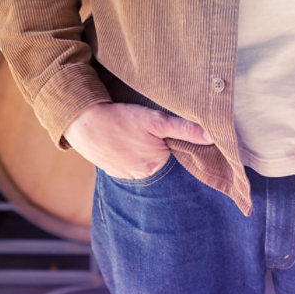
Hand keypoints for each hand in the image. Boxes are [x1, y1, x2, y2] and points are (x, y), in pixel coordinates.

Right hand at [64, 102, 211, 181]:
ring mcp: (126, 175)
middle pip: (157, 158)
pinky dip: (125, 154)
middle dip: (153, 145)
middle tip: (139, 128)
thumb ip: (184, 128)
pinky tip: (119, 141)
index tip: (157, 128)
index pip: (171, 151)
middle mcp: (143, 174)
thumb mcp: (154, 119)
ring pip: (141, 161)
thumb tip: (212, 136)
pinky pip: (126, 164)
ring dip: (138, 150)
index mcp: (156, 163)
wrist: (82, 122)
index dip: (167, 138)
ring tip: (128, 133)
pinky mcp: (112, 171)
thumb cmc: (119, 119)